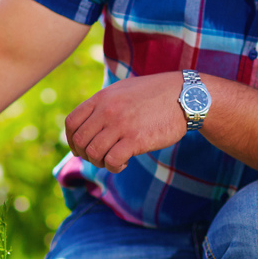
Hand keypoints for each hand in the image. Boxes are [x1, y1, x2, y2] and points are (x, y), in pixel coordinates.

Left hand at [64, 71, 188, 172]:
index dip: (71, 140)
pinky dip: (114, 167)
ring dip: (100, 162)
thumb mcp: (124, 91)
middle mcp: (107, 110)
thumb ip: (104, 104)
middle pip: (80, 140)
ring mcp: (121, 125)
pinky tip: (124, 163)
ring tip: (113, 160)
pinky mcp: (136, 139)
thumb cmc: (155, 95)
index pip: (71, 122)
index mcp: (102, 98)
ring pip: (93, 153)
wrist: (186, 96)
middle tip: (100, 157)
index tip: (80, 149)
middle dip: (86, 154)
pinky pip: (112, 160)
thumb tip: (88, 122)